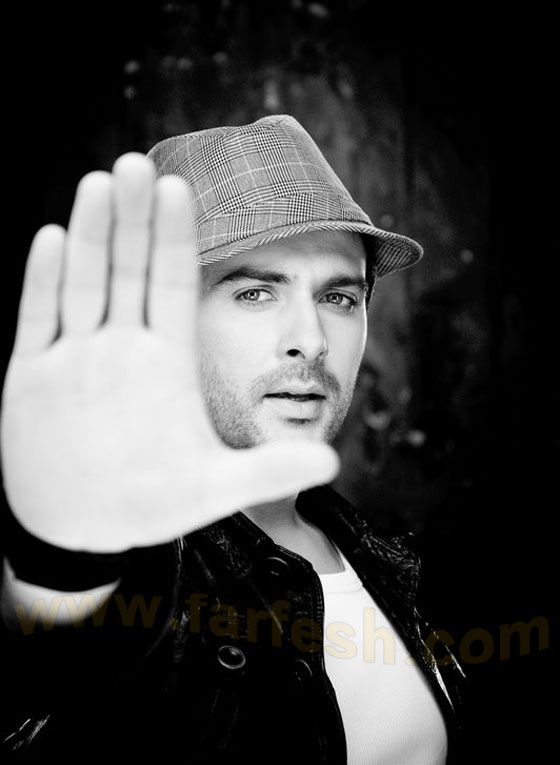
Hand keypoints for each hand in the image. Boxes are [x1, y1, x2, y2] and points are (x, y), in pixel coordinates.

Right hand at [1, 154, 338, 551]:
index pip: (174, 285)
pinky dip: (46, 281)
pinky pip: (41, 320)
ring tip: (103, 181)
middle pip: (130, 270)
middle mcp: (124, 349)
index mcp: (167, 362)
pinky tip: (54, 238)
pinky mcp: (35, 377)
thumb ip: (267, 470)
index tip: (185, 187)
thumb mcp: (211, 488)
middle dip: (136, 218)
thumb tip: (332, 461)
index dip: (178, 237)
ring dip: (93, 234)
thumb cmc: (151, 505)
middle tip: (141, 162)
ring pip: (86, 283)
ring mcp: (78, 358)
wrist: (86, 531)